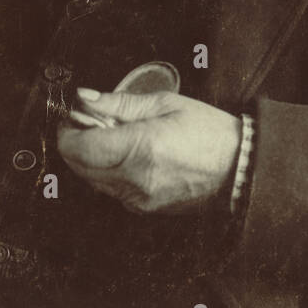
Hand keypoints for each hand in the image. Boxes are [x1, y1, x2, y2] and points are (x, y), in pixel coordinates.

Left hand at [57, 89, 241, 213]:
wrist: (239, 168)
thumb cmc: (209, 132)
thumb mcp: (165, 104)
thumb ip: (120, 104)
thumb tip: (87, 98)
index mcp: (140, 148)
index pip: (80, 147)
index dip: (68, 130)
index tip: (72, 117)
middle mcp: (135, 178)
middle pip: (80, 167)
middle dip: (75, 144)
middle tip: (89, 122)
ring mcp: (138, 198)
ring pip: (92, 181)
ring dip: (91, 159)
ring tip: (112, 137)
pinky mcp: (144, 209)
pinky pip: (111, 191)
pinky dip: (108, 173)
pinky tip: (127, 156)